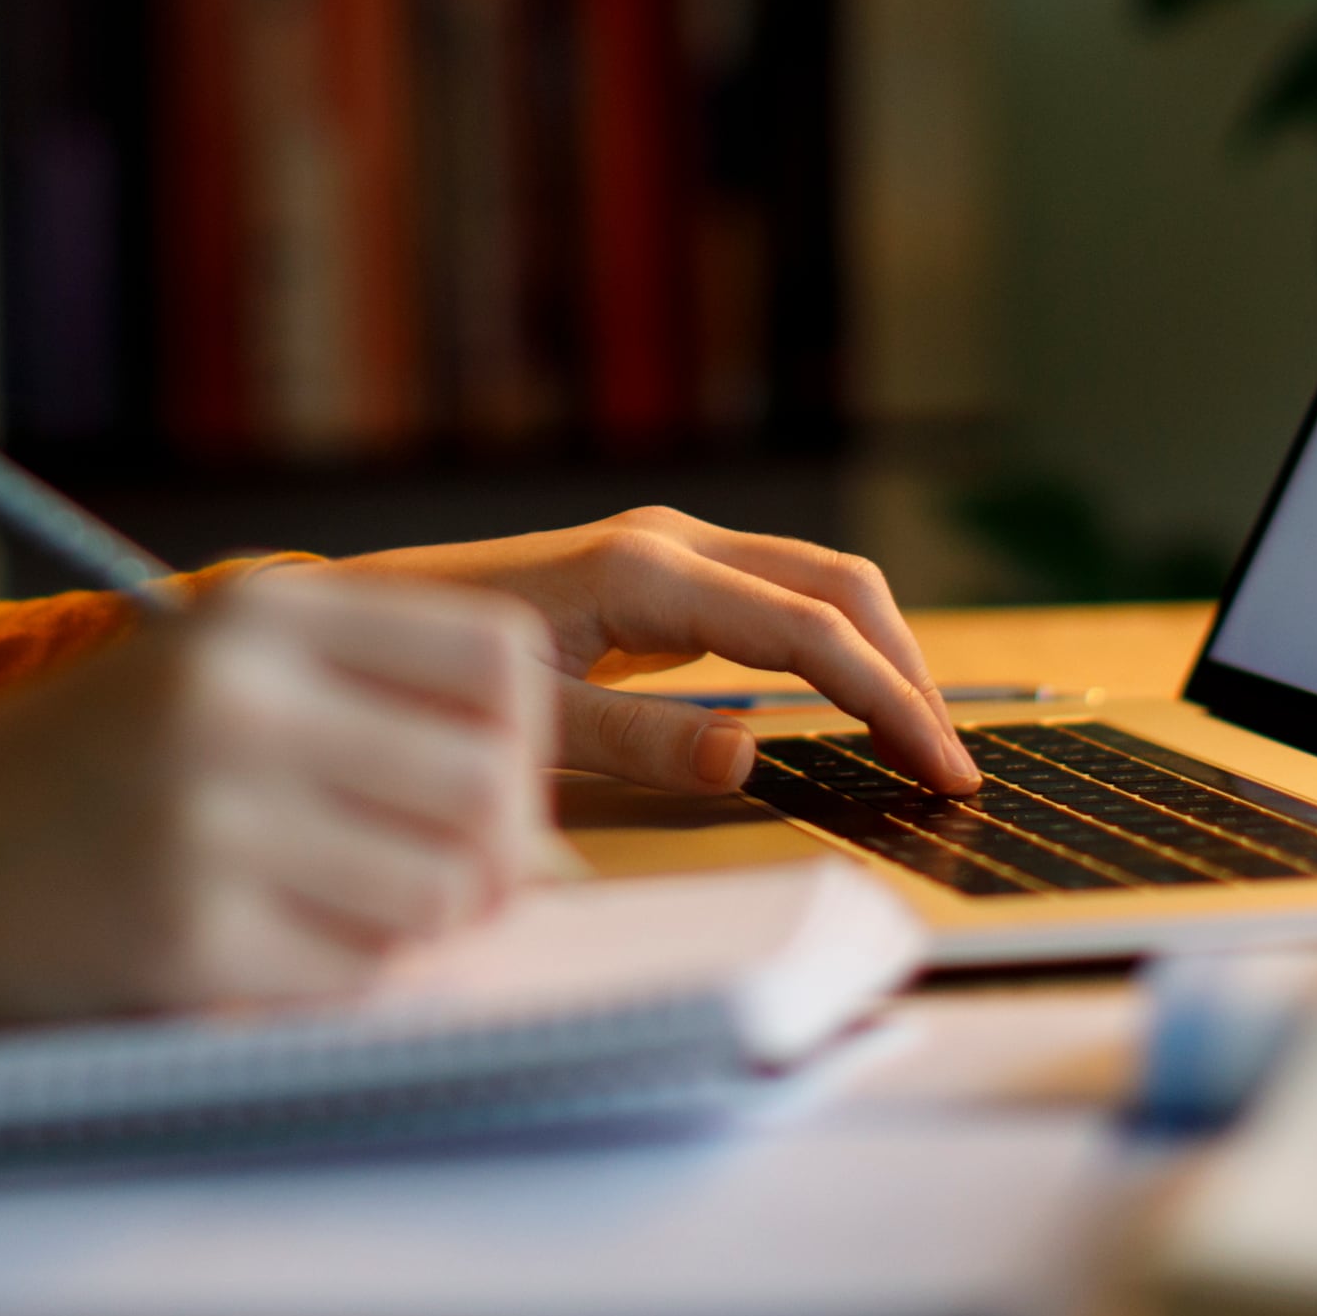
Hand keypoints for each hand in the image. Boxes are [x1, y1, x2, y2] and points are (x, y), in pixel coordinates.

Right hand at [0, 567, 554, 1033]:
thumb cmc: (92, 776)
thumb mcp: (217, 681)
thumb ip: (370, 716)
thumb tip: (543, 845)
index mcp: (258, 612)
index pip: (499, 657)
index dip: (521, 740)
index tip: (475, 788)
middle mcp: (238, 698)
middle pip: (490, 784)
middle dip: (494, 855)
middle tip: (441, 888)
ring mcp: (210, 819)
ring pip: (443, 891)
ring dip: (420, 927)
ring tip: (342, 916)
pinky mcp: (187, 939)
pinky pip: (357, 976)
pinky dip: (339, 982)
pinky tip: (266, 955)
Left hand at [344, 507, 982, 799]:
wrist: (364, 622)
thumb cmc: (435, 678)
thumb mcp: (530, 726)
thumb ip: (637, 740)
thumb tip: (749, 752)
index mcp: (644, 576)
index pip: (808, 631)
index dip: (888, 700)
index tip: (939, 770)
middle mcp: (671, 544)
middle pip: (837, 586)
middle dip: (908, 670)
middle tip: (951, 765)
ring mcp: (672, 551)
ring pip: (819, 582)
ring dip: (883, 652)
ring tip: (922, 742)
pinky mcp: (667, 574)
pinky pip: (782, 595)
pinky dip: (838, 644)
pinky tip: (857, 702)